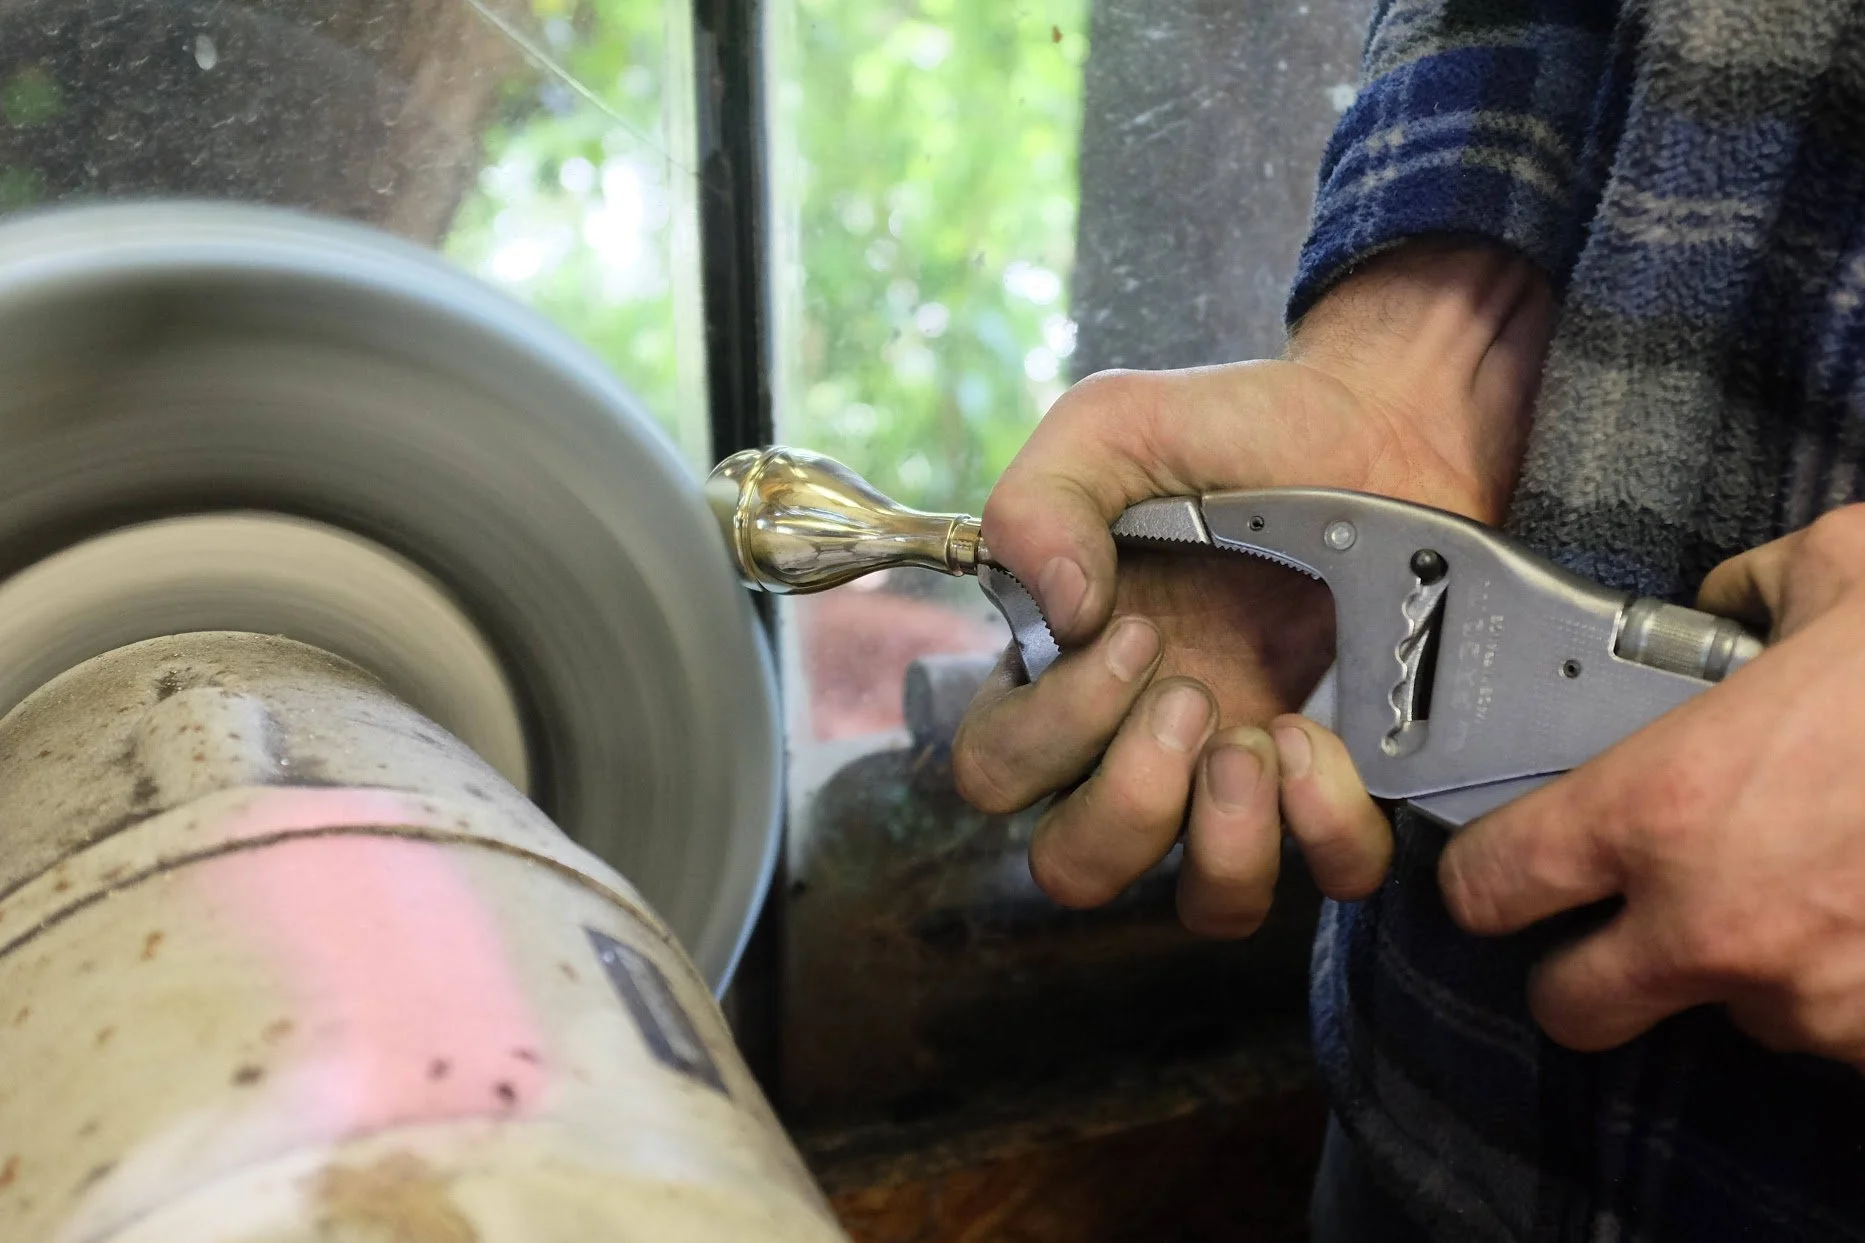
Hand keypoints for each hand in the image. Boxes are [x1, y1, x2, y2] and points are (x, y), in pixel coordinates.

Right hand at [950, 242, 1553, 936]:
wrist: (1382, 418)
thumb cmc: (1235, 429)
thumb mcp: (1112, 428)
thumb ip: (1042, 502)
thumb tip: (1061, 614)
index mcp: (1067, 672)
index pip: (996, 771)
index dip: (1052, 730)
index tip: (1136, 628)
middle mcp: (1142, 744)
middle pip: (1076, 869)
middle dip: (1129, 802)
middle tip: (1192, 698)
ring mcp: (1243, 775)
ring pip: (1204, 905)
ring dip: (1225, 840)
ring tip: (1263, 736)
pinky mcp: (1344, 782)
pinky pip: (1329, 876)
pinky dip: (1327, 830)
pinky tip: (1326, 741)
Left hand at [1440, 505, 1864, 1067]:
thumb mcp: (1837, 571)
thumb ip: (1740, 597)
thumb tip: (1721, 604)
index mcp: (1660, 807)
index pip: (1492, 886)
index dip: (1483, 877)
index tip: (1499, 869)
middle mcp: (1715, 924)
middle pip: (1570, 1008)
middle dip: (1581, 971)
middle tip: (1614, 922)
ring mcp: (1811, 999)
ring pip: (1721, 1018)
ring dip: (1736, 969)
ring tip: (1798, 883)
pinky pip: (1828, 1031)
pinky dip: (1835, 987)